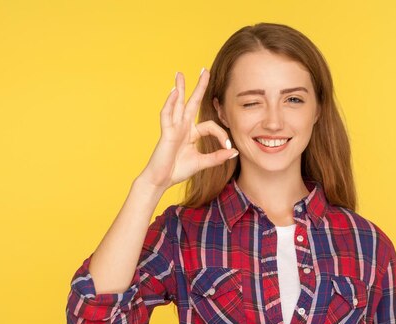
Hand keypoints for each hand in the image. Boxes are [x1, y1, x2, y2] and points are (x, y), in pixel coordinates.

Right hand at [138, 69, 237, 190]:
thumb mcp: (202, 163)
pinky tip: (174, 92)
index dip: (221, 134)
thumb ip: (217, 157)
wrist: (161, 180)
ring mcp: (173, 128)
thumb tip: (234, 151)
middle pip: (192, 103)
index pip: (210, 126)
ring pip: (177, 104)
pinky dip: (170, 103)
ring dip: (179, 88)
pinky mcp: (166, 132)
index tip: (228, 146)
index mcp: (191, 134)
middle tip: (204, 70)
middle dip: (198, 87)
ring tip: (180, 73)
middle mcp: (182, 127)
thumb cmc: (178, 171)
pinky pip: (167, 114)